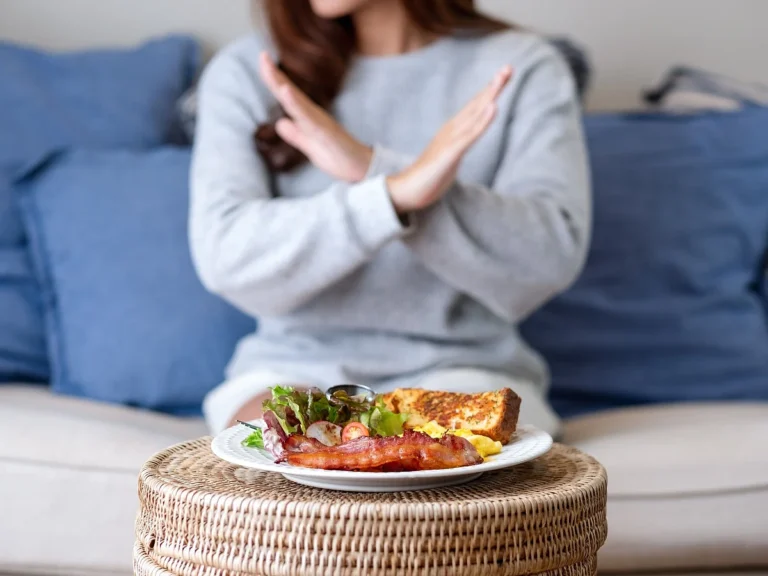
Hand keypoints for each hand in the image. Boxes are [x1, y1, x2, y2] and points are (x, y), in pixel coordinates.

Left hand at [259, 52, 372, 182]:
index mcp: (308, 118)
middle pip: (290, 93)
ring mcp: (320, 122)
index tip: (263, 60)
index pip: (287, 97)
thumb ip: (295, 134)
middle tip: (262, 55)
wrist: (361, 169)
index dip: (274, 79)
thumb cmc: (339, 157)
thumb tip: (280, 123)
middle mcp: (314, 115)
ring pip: (297, 102)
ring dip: (283, 85)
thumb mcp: (310, 146)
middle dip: (274, 75)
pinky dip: (296, 104)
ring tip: (269, 68)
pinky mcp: (325, 132)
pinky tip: (286, 92)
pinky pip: (308, 117)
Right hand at [387, 66, 512, 213]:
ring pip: (474, 114)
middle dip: (493, 87)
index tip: (505, 74)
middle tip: (509, 68)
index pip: (475, 108)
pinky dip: (482, 120)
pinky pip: (470, 135)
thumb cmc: (429, 176)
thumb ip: (459, 147)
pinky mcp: (450, 153)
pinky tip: (493, 106)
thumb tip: (468, 139)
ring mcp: (451, 140)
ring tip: (501, 79)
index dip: (490, 91)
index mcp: (453, 131)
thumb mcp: (450, 157)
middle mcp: (452, 130)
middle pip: (476, 105)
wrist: (406, 190)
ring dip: (489, 96)